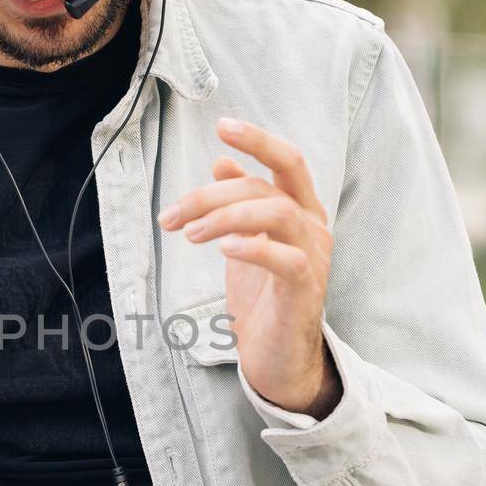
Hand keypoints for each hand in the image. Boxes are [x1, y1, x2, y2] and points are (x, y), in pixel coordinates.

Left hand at [157, 118, 339, 416]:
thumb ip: (240, 201)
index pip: (287, 161)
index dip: (258, 140)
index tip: (223, 126)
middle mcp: (312, 227)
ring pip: (276, 214)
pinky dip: (254, 248)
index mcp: (300, 210)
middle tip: (172, 214)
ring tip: (188, 234)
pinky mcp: (306, 291)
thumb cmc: (263, 300)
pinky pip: (287, 260)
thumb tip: (222, 161)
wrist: (278, 359)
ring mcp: (314, 258)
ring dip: (224, 217)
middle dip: (214, 192)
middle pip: (269, 186)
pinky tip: (224, 249)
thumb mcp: (245, 242)